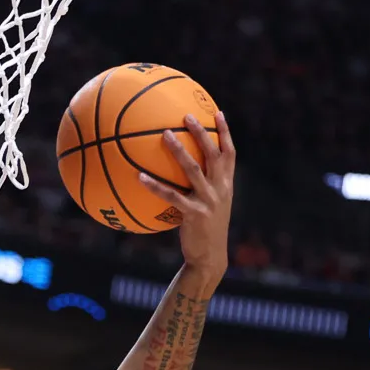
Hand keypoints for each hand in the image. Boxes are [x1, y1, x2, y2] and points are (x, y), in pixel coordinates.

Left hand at [137, 111, 236, 275]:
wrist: (210, 257)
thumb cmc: (206, 230)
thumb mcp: (212, 206)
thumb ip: (205, 187)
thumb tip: (186, 171)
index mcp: (226, 185)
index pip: (230, 153)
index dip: (225, 132)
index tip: (218, 112)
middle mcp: (220, 189)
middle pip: (213, 154)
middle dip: (202, 132)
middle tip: (186, 115)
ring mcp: (209, 201)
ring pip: (193, 169)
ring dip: (178, 150)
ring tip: (164, 134)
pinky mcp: (194, 214)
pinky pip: (171, 196)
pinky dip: (155, 185)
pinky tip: (139, 176)